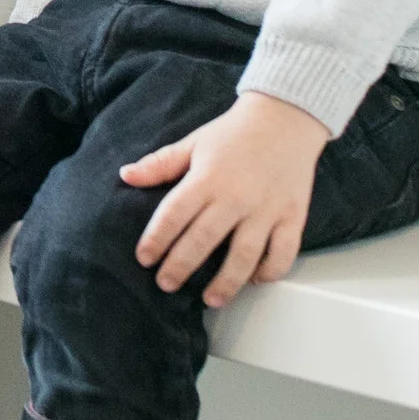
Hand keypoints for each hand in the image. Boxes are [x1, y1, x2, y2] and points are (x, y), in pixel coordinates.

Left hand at [123, 90, 328, 307]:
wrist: (286, 119)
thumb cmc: (234, 134)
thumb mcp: (193, 143)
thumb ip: (161, 164)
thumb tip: (126, 175)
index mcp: (207, 178)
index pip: (175, 214)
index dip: (156, 238)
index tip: (144, 258)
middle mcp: (236, 197)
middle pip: (204, 239)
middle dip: (182, 266)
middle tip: (166, 285)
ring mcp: (267, 210)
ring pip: (245, 255)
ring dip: (227, 282)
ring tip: (210, 300)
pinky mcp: (293, 217)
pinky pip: (283, 252)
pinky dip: (270, 271)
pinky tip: (254, 281)